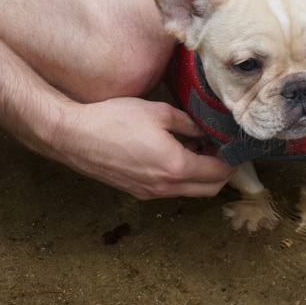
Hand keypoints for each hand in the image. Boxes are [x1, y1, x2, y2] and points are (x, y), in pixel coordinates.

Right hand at [44, 97, 234, 199]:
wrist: (73, 136)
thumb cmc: (113, 120)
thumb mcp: (158, 112)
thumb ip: (189, 123)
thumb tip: (207, 130)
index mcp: (176, 166)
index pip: (220, 173)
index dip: (232, 158)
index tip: (231, 143)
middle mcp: (165, 186)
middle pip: (210, 189)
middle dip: (221, 170)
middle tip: (218, 146)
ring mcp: (150, 193)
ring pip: (190, 191)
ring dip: (200, 174)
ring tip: (195, 146)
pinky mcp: (137, 192)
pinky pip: (171, 190)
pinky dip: (181, 177)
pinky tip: (172, 153)